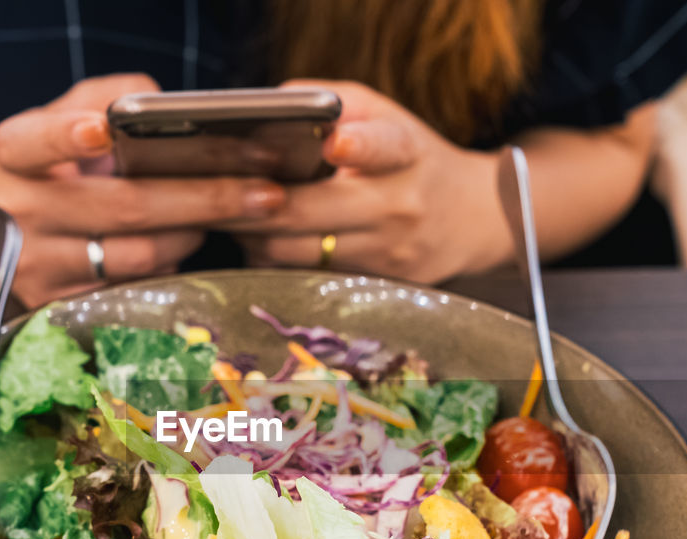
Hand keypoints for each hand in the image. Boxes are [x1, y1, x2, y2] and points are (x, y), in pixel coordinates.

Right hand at [0, 74, 286, 305]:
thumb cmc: (50, 164)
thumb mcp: (62, 118)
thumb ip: (103, 98)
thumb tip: (160, 106)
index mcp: (14, 156)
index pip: (35, 142)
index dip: (67, 136)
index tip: (102, 130)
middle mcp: (19, 213)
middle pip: (122, 207)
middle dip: (205, 198)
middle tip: (265, 192)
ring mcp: (37, 268)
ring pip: (137, 257)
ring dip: (193, 235)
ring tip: (229, 214)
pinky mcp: (58, 307)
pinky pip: (134, 292)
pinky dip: (172, 267)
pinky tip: (193, 244)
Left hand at [226, 81, 512, 283]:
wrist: (471, 219)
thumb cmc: (411, 159)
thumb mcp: (386, 117)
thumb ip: (332, 104)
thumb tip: (268, 109)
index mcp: (404, 152)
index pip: (384, 147)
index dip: (360, 145)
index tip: (338, 142)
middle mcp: (398, 205)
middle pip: (310, 212)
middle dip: (256, 202)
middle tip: (216, 191)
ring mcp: (387, 253)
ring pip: (297, 251)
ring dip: (254, 233)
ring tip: (231, 214)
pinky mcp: (375, 286)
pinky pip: (305, 274)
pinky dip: (274, 256)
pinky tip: (261, 239)